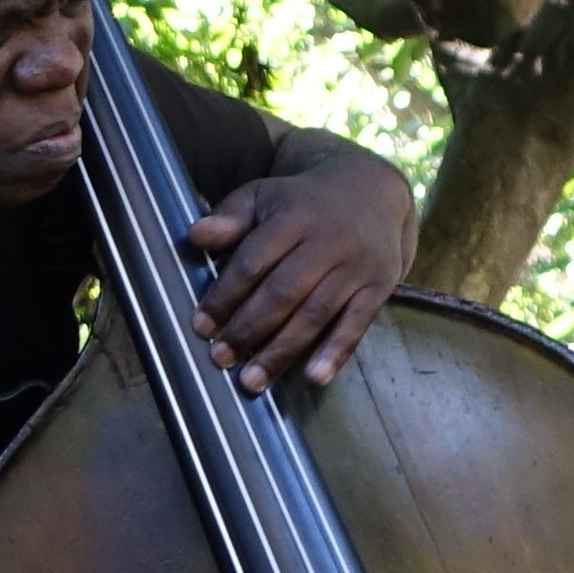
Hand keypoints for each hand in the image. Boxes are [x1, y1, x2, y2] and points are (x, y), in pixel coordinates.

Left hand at [185, 156, 408, 392]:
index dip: (225, 296)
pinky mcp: (378, 287)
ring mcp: (355, 267)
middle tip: (220, 357)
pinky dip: (336, 352)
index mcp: (293, 218)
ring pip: (315, 314)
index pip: (253, 262)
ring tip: (251, 381)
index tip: (202, 326)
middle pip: (283, 293)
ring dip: (281, 351)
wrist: (371, 192)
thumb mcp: (265, 196)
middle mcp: (327, 242)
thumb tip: (195, 235)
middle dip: (248, 329)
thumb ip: (230, 217)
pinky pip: (357, 324)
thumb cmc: (303, 203)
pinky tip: (314, 377)